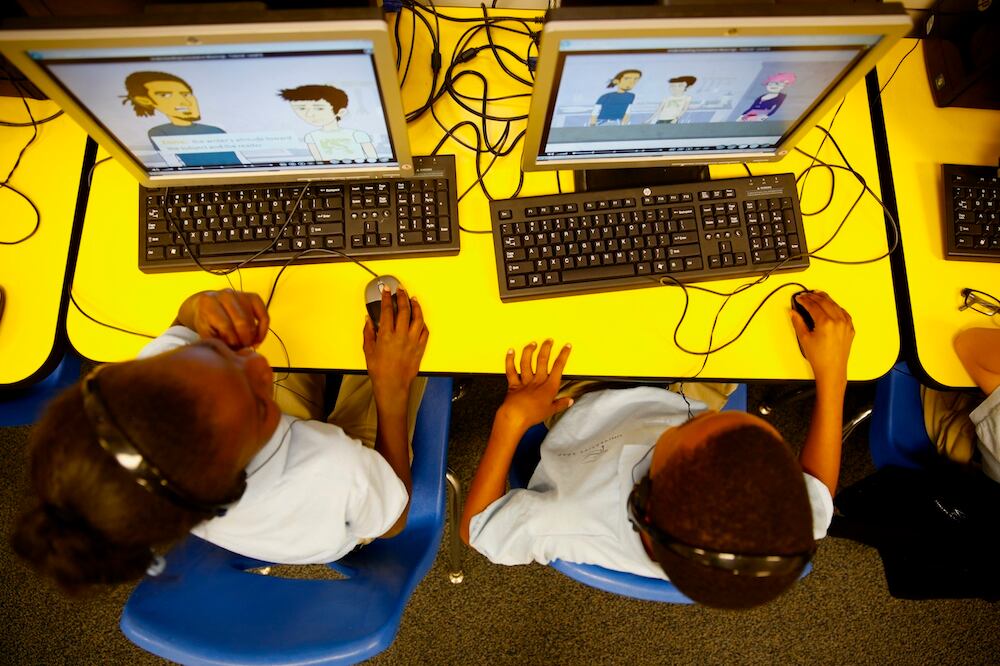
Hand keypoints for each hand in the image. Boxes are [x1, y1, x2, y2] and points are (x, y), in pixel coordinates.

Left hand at [175, 290, 268, 348]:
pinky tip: (258, 339)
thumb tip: (234, 353)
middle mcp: (225, 295)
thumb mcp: (204, 332)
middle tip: (242, 349)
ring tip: (246, 344)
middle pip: (242, 322)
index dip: (231, 341)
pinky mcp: (252, 297)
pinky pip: (263, 314)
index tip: (231, 349)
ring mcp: (240, 294)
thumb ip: (217, 341)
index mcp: (209, 303)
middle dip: (244, 340)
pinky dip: (263, 328)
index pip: (226, 325)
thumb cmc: (205, 321)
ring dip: (252, 336)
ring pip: (252, 320)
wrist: (206, 304)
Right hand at [363, 286, 427, 408]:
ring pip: (418, 318)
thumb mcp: (369, 350)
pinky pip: (424, 332)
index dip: (386, 298)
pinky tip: (420, 319)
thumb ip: (368, 333)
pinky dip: (422, 323)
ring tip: (413, 299)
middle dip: (402, 297)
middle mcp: (401, 335)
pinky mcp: (420, 348)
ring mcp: (413, 341)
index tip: (386, 290)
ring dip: (416, 307)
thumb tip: (368, 319)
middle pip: (404, 310)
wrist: (392, 385)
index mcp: (386, 335)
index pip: (387, 310)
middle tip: (400, 290)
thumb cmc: (379, 370)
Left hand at [499, 340, 572, 431]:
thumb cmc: (533, 415)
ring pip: (527, 362)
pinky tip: (511, 352)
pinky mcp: (513, 384)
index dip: (563, 355)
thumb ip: (561, 404)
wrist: (516, 417)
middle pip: (542, 360)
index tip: (566, 347)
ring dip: (530, 351)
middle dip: (547, 348)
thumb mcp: (551, 411)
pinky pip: (511, 370)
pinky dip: (510, 360)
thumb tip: (569, 401)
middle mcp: (537, 381)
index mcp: (549, 387)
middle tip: (549, 340)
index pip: (559, 367)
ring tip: (533, 343)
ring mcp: (525, 381)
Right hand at [791, 290, 853, 388]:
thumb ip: (798, 322)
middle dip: (814, 296)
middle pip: (824, 301)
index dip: (804, 300)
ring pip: (835, 305)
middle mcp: (838, 321)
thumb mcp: (804, 339)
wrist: (832, 370)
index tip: (799, 298)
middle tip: (806, 295)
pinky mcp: (850, 328)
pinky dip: (836, 307)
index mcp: (825, 323)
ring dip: (825, 299)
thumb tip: (793, 312)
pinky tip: (831, 305)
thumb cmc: (820, 358)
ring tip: (817, 295)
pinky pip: (843, 312)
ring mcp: (845, 324)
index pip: (813, 305)